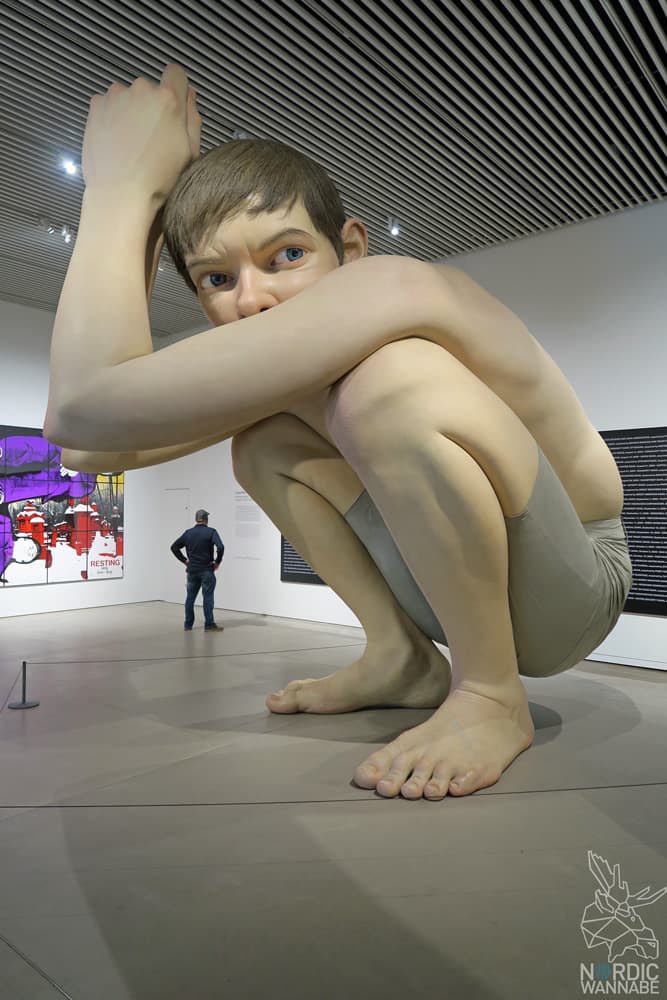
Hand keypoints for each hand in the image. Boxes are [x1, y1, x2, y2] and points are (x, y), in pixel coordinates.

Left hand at [81, 63, 201, 207]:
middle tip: (149, 137)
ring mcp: (116, 96)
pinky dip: (110, 116)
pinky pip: (107, 104)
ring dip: (129, 110)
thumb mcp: (190, 151)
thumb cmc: (160, 178)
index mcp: (169, 99)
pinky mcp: (96, 106)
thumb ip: (192, 117)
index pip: (176, 74)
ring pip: (127, 96)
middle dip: (151, 106)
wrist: (120, 193)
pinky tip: (113, 140)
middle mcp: (142, 89)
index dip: (176, 89)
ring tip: (129, 141)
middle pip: (150, 88)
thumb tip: (189, 95)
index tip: (172, 108)